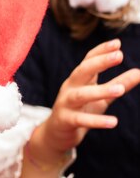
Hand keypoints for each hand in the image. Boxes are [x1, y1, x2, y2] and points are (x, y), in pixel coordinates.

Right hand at [37, 39, 139, 156]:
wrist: (56, 134)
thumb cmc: (81, 111)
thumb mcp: (102, 97)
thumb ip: (118, 84)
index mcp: (78, 80)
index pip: (88, 61)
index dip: (101, 51)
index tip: (117, 43)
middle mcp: (70, 88)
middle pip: (82, 71)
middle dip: (99, 63)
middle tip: (119, 55)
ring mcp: (65, 104)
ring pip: (81, 95)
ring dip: (100, 91)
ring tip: (120, 90)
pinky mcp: (65, 120)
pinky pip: (81, 119)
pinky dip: (96, 121)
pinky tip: (113, 122)